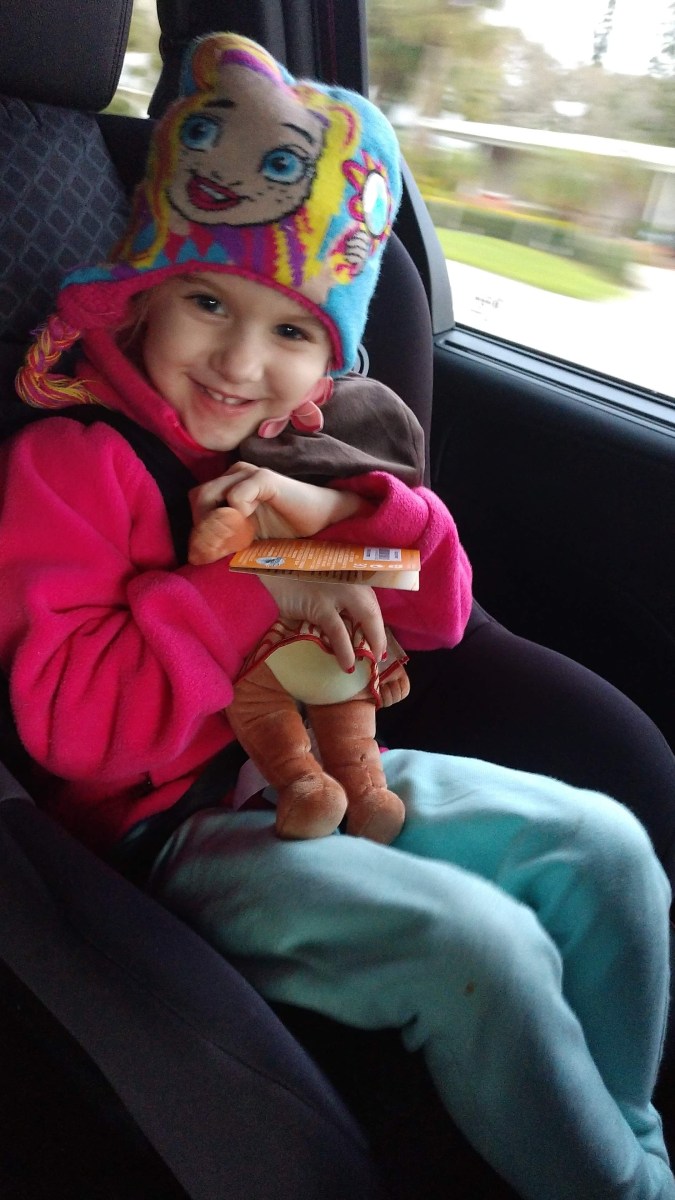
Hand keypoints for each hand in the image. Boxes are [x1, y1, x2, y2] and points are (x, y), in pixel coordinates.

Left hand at [190, 463, 369, 541]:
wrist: (323, 520)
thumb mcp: (246, 538)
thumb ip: (222, 539)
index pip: (197, 502)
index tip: (213, 553)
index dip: (200, 529)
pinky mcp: (264, 478)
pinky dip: (237, 517)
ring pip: (209, 495)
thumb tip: (194, 556)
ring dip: (218, 523)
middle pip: (199, 497)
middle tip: (221, 549)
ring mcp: (248, 473)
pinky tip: (252, 525)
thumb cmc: (287, 530)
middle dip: (204, 527)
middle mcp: (236, 474)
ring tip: (235, 539)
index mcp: (229, 485)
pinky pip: (235, 497)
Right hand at [258, 576, 386, 670]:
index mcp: (348, 572)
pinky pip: (338, 632)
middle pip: (372, 610)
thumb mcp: (318, 582)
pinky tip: (347, 665)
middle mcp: (348, 578)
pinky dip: (345, 651)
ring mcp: (336, 590)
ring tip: (368, 663)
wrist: (267, 569)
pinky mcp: (319, 605)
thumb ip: (332, 597)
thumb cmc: (290, 576)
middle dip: (379, 635)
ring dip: (370, 644)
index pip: (369, 600)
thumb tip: (345, 625)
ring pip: (365, 619)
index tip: (378, 639)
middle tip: (379, 655)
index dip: (376, 622)